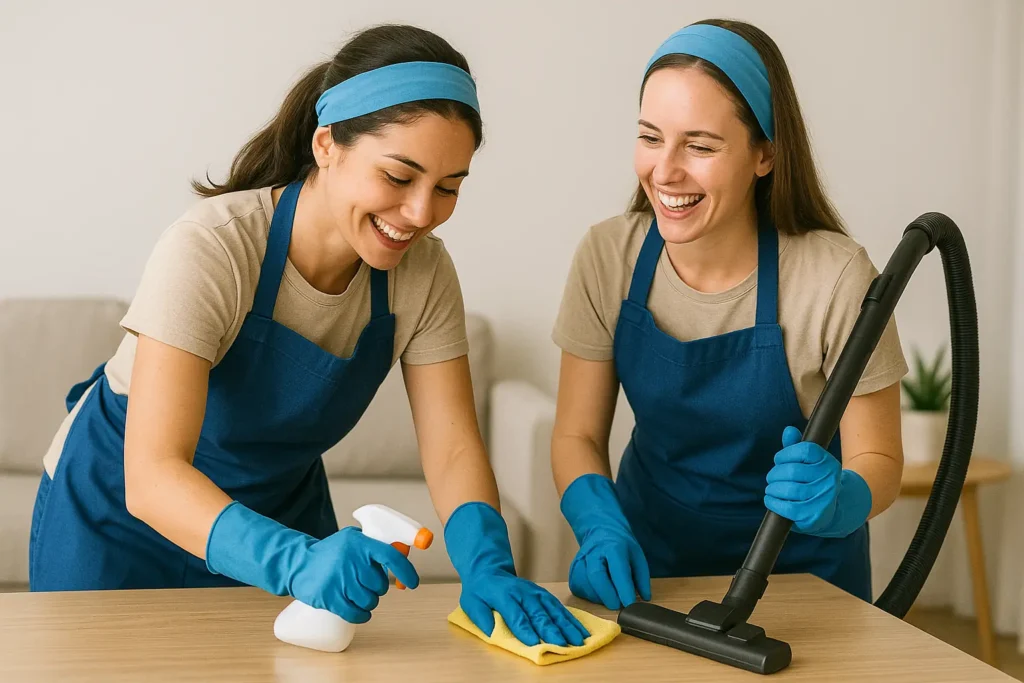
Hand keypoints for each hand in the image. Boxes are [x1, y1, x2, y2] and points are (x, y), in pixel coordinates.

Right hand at [290, 526, 419, 622]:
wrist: (298, 563)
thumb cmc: (330, 552)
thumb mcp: (352, 539)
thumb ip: (374, 544)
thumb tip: (402, 553)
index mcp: (360, 544)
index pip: (391, 557)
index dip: (406, 571)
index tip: (413, 582)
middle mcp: (351, 561)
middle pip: (380, 585)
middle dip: (377, 588)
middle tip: (366, 583)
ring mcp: (339, 580)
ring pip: (370, 601)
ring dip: (368, 602)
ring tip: (357, 594)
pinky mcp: (329, 598)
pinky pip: (355, 613)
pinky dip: (361, 615)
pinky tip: (359, 611)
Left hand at [445, 501, 589, 646]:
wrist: (489, 570)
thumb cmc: (480, 592)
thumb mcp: (471, 604)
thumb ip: (482, 619)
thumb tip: (493, 633)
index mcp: (504, 596)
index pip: (516, 615)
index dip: (525, 629)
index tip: (535, 643)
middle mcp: (523, 593)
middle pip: (538, 613)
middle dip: (551, 629)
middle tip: (562, 644)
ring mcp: (535, 592)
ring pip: (553, 609)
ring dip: (566, 625)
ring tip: (578, 639)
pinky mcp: (543, 594)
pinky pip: (559, 607)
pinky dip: (570, 618)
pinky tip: (580, 630)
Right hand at [561, 474, 650, 609]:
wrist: (600, 530)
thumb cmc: (621, 546)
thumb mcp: (637, 556)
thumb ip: (641, 578)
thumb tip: (644, 598)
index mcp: (613, 546)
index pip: (617, 568)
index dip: (623, 588)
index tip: (630, 604)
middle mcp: (593, 552)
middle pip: (596, 575)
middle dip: (608, 595)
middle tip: (618, 606)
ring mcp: (579, 560)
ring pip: (586, 584)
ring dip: (599, 597)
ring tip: (611, 596)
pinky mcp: (572, 571)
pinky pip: (579, 588)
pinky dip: (590, 596)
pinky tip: (599, 593)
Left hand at [764, 426, 871, 537]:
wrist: (826, 512)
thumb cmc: (812, 483)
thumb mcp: (808, 464)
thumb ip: (796, 446)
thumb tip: (789, 430)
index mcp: (828, 462)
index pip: (804, 450)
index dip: (786, 454)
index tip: (778, 460)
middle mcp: (829, 479)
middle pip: (793, 471)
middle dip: (775, 473)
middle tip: (771, 478)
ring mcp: (823, 499)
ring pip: (789, 489)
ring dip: (773, 488)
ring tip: (771, 489)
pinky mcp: (814, 516)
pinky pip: (787, 507)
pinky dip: (773, 502)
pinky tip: (770, 499)